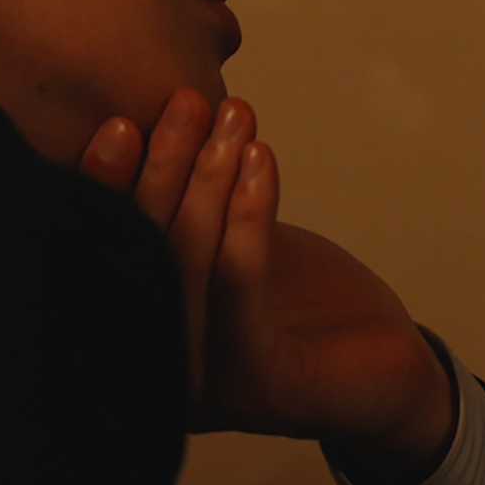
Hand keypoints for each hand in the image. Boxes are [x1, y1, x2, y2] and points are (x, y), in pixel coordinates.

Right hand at [82, 94, 456, 484]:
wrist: (381, 368)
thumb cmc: (296, 299)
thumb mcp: (227, 240)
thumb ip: (186, 202)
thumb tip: (149, 116)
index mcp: (138, 326)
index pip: (103, 248)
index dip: (102, 184)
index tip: (119, 119)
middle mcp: (155, 366)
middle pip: (140, 251)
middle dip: (162, 165)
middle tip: (188, 102)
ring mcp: (202, 383)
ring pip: (187, 262)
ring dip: (208, 176)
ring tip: (235, 114)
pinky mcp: (258, 382)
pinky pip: (240, 282)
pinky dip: (248, 213)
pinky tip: (260, 159)